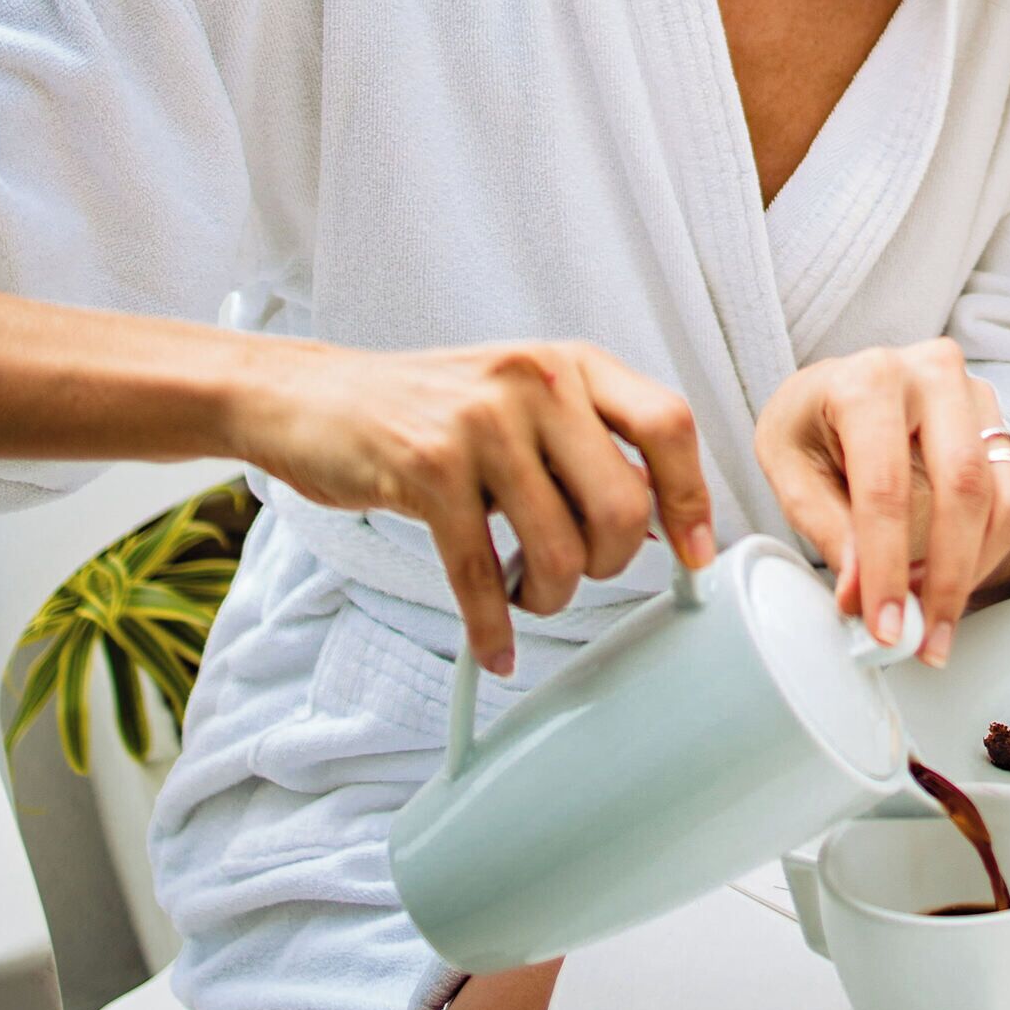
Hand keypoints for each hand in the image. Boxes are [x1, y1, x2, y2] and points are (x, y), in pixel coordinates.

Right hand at [223, 336, 713, 675]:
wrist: (315, 397)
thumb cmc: (428, 408)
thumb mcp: (522, 395)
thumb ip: (586, 439)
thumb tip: (659, 516)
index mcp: (571, 363)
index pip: (669, 426)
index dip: (691, 499)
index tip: (694, 555)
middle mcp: (535, 382)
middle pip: (623, 506)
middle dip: (610, 566)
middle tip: (578, 575)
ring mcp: (481, 423)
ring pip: (559, 549)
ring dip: (550, 599)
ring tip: (528, 597)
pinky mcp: (428, 469)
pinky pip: (483, 575)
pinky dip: (493, 628)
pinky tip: (494, 647)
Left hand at [754, 339, 1009, 666]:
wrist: (840, 388)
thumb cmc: (810, 423)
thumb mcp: (788, 466)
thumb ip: (826, 527)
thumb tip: (858, 593)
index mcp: (867, 379)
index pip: (886, 485)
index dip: (887, 566)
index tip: (885, 625)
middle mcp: (931, 374)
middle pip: (962, 487)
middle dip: (946, 578)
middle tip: (925, 640)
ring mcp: (974, 394)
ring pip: (999, 498)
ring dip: (971, 573)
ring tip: (932, 617)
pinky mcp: (998, 422)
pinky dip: (988, 554)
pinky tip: (951, 580)